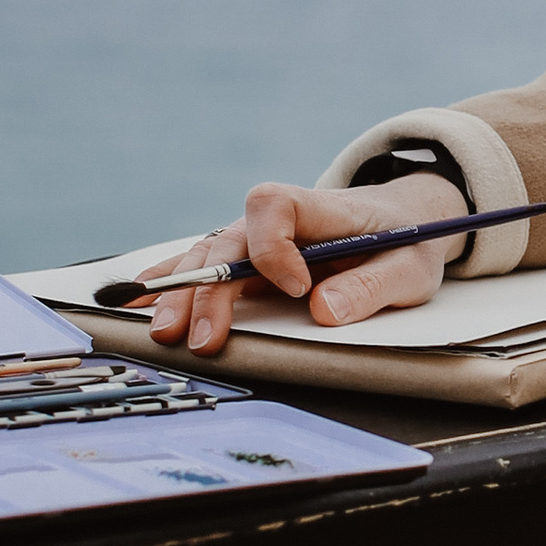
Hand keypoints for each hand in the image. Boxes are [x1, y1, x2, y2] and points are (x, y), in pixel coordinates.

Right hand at [138, 172, 469, 354]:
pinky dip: (170, 281)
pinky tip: (137, 300)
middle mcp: (278, 219)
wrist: (404, 222)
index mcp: (319, 206)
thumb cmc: (406, 242)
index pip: (275, 206)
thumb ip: (370, 286)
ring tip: (164, 331)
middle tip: (202, 338)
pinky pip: (204, 265)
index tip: (298, 288)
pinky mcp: (250, 260)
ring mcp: (258, 239)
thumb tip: (323, 310)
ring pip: (207, 256)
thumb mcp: (408, 268)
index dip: (275, 248)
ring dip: (182, 293)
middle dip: (209, 290)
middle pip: (228, 241)